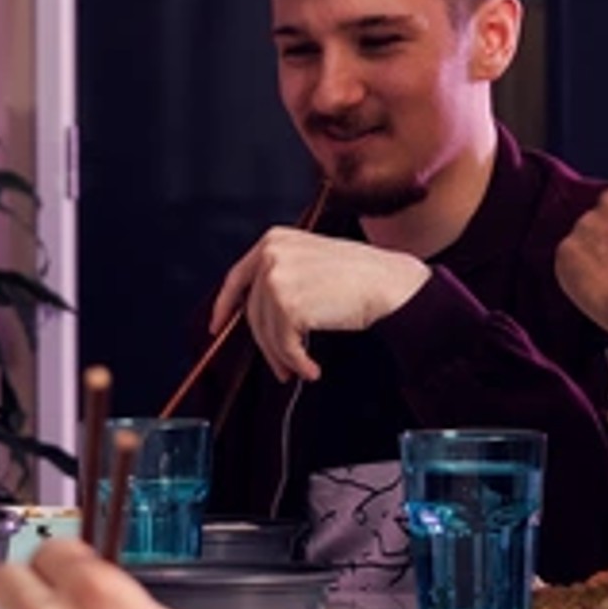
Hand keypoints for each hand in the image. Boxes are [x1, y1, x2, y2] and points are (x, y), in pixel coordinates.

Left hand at [206, 227, 431, 383]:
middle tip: (280, 366)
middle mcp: (270, 254)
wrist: (390, 284)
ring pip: (265, 332)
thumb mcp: (312, 262)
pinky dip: (296, 362)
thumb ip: (283, 277)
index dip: (224, 305)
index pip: (237, 277)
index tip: (217, 325)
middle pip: (253, 312)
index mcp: (274, 240)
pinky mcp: (287, 304)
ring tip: (300, 368)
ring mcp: (276, 278)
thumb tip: (259, 315)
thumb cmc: (361, 277)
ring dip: (283, 357)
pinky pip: (283, 345)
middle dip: (265, 345)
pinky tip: (311, 369)